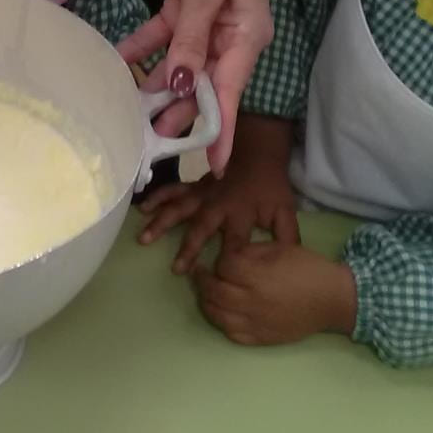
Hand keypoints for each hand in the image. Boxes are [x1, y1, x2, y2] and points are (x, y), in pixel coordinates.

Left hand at [118, 0, 274, 174]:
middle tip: (146, 139)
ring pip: (179, 65)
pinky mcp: (185, 8)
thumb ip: (188, 43)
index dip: (217, 130)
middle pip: (200, 85)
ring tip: (124, 109)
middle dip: (176, 112)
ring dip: (154, 83)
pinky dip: (142, 48)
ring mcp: (207, 24)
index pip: (229, 94)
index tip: (210, 166)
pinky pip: (164, 37)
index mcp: (246, 38)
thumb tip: (177, 86)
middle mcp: (229, 37)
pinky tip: (116, 62)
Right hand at [138, 119, 297, 272]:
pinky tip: (142, 208)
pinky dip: (157, 197)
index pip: (235, 242)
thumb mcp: (285, 211)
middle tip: (176, 268)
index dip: (228, 259)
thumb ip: (286, 237)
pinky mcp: (194, 187)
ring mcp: (203, 194)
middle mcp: (218, 205)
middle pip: (201, 227)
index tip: (217, 278)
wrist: (258, 154)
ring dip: (162, 222)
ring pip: (179, 208)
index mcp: (242, 214)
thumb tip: (290, 264)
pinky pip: (172, 190)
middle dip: (189, 247)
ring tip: (144, 238)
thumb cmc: (270, 188)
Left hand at [193, 242, 356, 346]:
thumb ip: (250, 251)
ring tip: (206, 293)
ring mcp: (256, 323)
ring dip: (207, 302)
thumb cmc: (307, 268)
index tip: (221, 258)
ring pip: (218, 315)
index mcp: (258, 276)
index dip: (219, 260)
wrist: (333, 299)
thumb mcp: (279, 247)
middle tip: (200, 273)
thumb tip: (228, 257)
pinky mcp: (262, 339)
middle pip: (214, 292)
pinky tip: (222, 313)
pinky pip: (233, 335)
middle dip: (203, 280)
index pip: (224, 267)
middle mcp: (253, 301)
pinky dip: (222, 323)